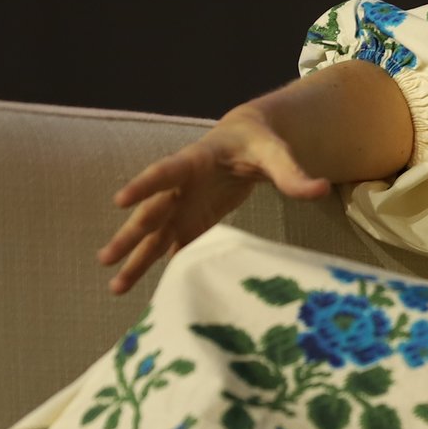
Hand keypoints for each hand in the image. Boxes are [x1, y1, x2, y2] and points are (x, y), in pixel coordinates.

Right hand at [98, 107, 332, 295]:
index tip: (120, 200)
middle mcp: (181, 186)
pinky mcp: (190, 221)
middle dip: (130, 234)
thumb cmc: (258, 142)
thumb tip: (321, 189)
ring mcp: (182, 206)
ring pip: (153, 235)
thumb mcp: (276, 153)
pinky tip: (140, 288)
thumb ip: (293, 173)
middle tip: (106, 257)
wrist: (245, 140)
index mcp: (196, 160)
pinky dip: (156, 265)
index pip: (166, 171)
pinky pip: (170, 246)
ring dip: (135, 259)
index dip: (145, 185)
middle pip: (152, 211)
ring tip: (115, 287)